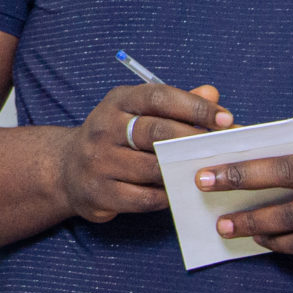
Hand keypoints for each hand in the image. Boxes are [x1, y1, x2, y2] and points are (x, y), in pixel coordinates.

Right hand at [57, 80, 236, 222]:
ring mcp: (99, 161)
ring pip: (151, 168)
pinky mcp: (99, 193)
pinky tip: (179, 192)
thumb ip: (177, 104)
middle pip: (156, 132)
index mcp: (117, 101)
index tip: (226, 119)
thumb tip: (212, 94)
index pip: (158, 97)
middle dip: (193, 140)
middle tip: (224, 149)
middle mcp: (104, 128)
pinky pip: (143, 198)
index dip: (195, 107)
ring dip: (182, 171)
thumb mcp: (139, 113)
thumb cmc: (116, 138)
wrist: (66, 170)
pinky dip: (166, 196)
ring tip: (207, 173)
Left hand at [197, 122, 292, 264]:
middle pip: (287, 174)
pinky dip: (281, 243)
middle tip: (207, 185)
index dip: (246, 155)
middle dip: (241, 179)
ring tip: (226, 225)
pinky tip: (260, 239)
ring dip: (255, 222)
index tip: (210, 162)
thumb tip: (240, 144)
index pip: (284, 145)